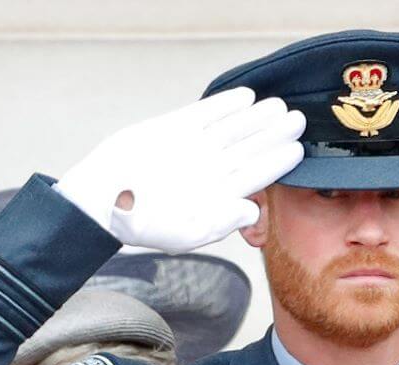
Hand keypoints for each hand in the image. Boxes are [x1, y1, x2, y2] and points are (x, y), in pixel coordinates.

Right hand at [55, 89, 304, 253]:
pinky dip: (224, 104)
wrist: (101, 198)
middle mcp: (208, 170)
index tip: (297, 149)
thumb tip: (251, 210)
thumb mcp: (184, 234)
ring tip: (277, 106)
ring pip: (232, 129)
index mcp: (215, 196)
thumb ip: (219, 223)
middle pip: (249, 148)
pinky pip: (204, 113)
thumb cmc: (139, 223)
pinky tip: (245, 97)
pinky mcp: (173, 128)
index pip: (254, 176)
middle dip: (273, 134)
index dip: (276, 162)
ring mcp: (192, 148)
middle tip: (297, 120)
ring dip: (255, 117)